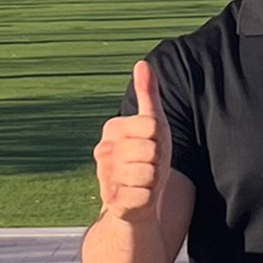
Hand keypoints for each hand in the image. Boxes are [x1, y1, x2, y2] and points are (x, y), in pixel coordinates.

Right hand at [94, 59, 170, 222]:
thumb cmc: (147, 158)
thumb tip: (142, 63)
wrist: (136, 200)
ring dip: (153, 181)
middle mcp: (103, 150)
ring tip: (144, 181)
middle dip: (157, 161)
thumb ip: (147, 95)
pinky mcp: (111, 200)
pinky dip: (147, 198)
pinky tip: (139, 196)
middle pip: (151, 150)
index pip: (151, 125)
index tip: (152, 145)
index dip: (159, 139)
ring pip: (148, 174)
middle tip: (149, 166)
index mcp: (112, 128)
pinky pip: (144, 195)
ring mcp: (105, 176)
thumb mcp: (152, 125)